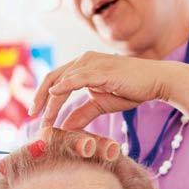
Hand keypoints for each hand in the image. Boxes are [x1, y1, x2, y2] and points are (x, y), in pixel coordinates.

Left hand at [29, 52, 168, 129]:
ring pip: (62, 80)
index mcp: (82, 66)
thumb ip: (83, 113)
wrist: (155, 82)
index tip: (38, 117)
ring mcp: (92, 63)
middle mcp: (84, 61)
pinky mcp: (102, 70)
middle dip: (40, 98)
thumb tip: (66, 127)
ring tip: (46, 119)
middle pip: (53, 78)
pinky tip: (54, 95)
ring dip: (51, 101)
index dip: (44, 98)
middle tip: (33, 118)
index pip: (56, 80)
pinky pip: (78, 78)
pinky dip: (64, 86)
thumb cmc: (131, 90)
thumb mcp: (101, 104)